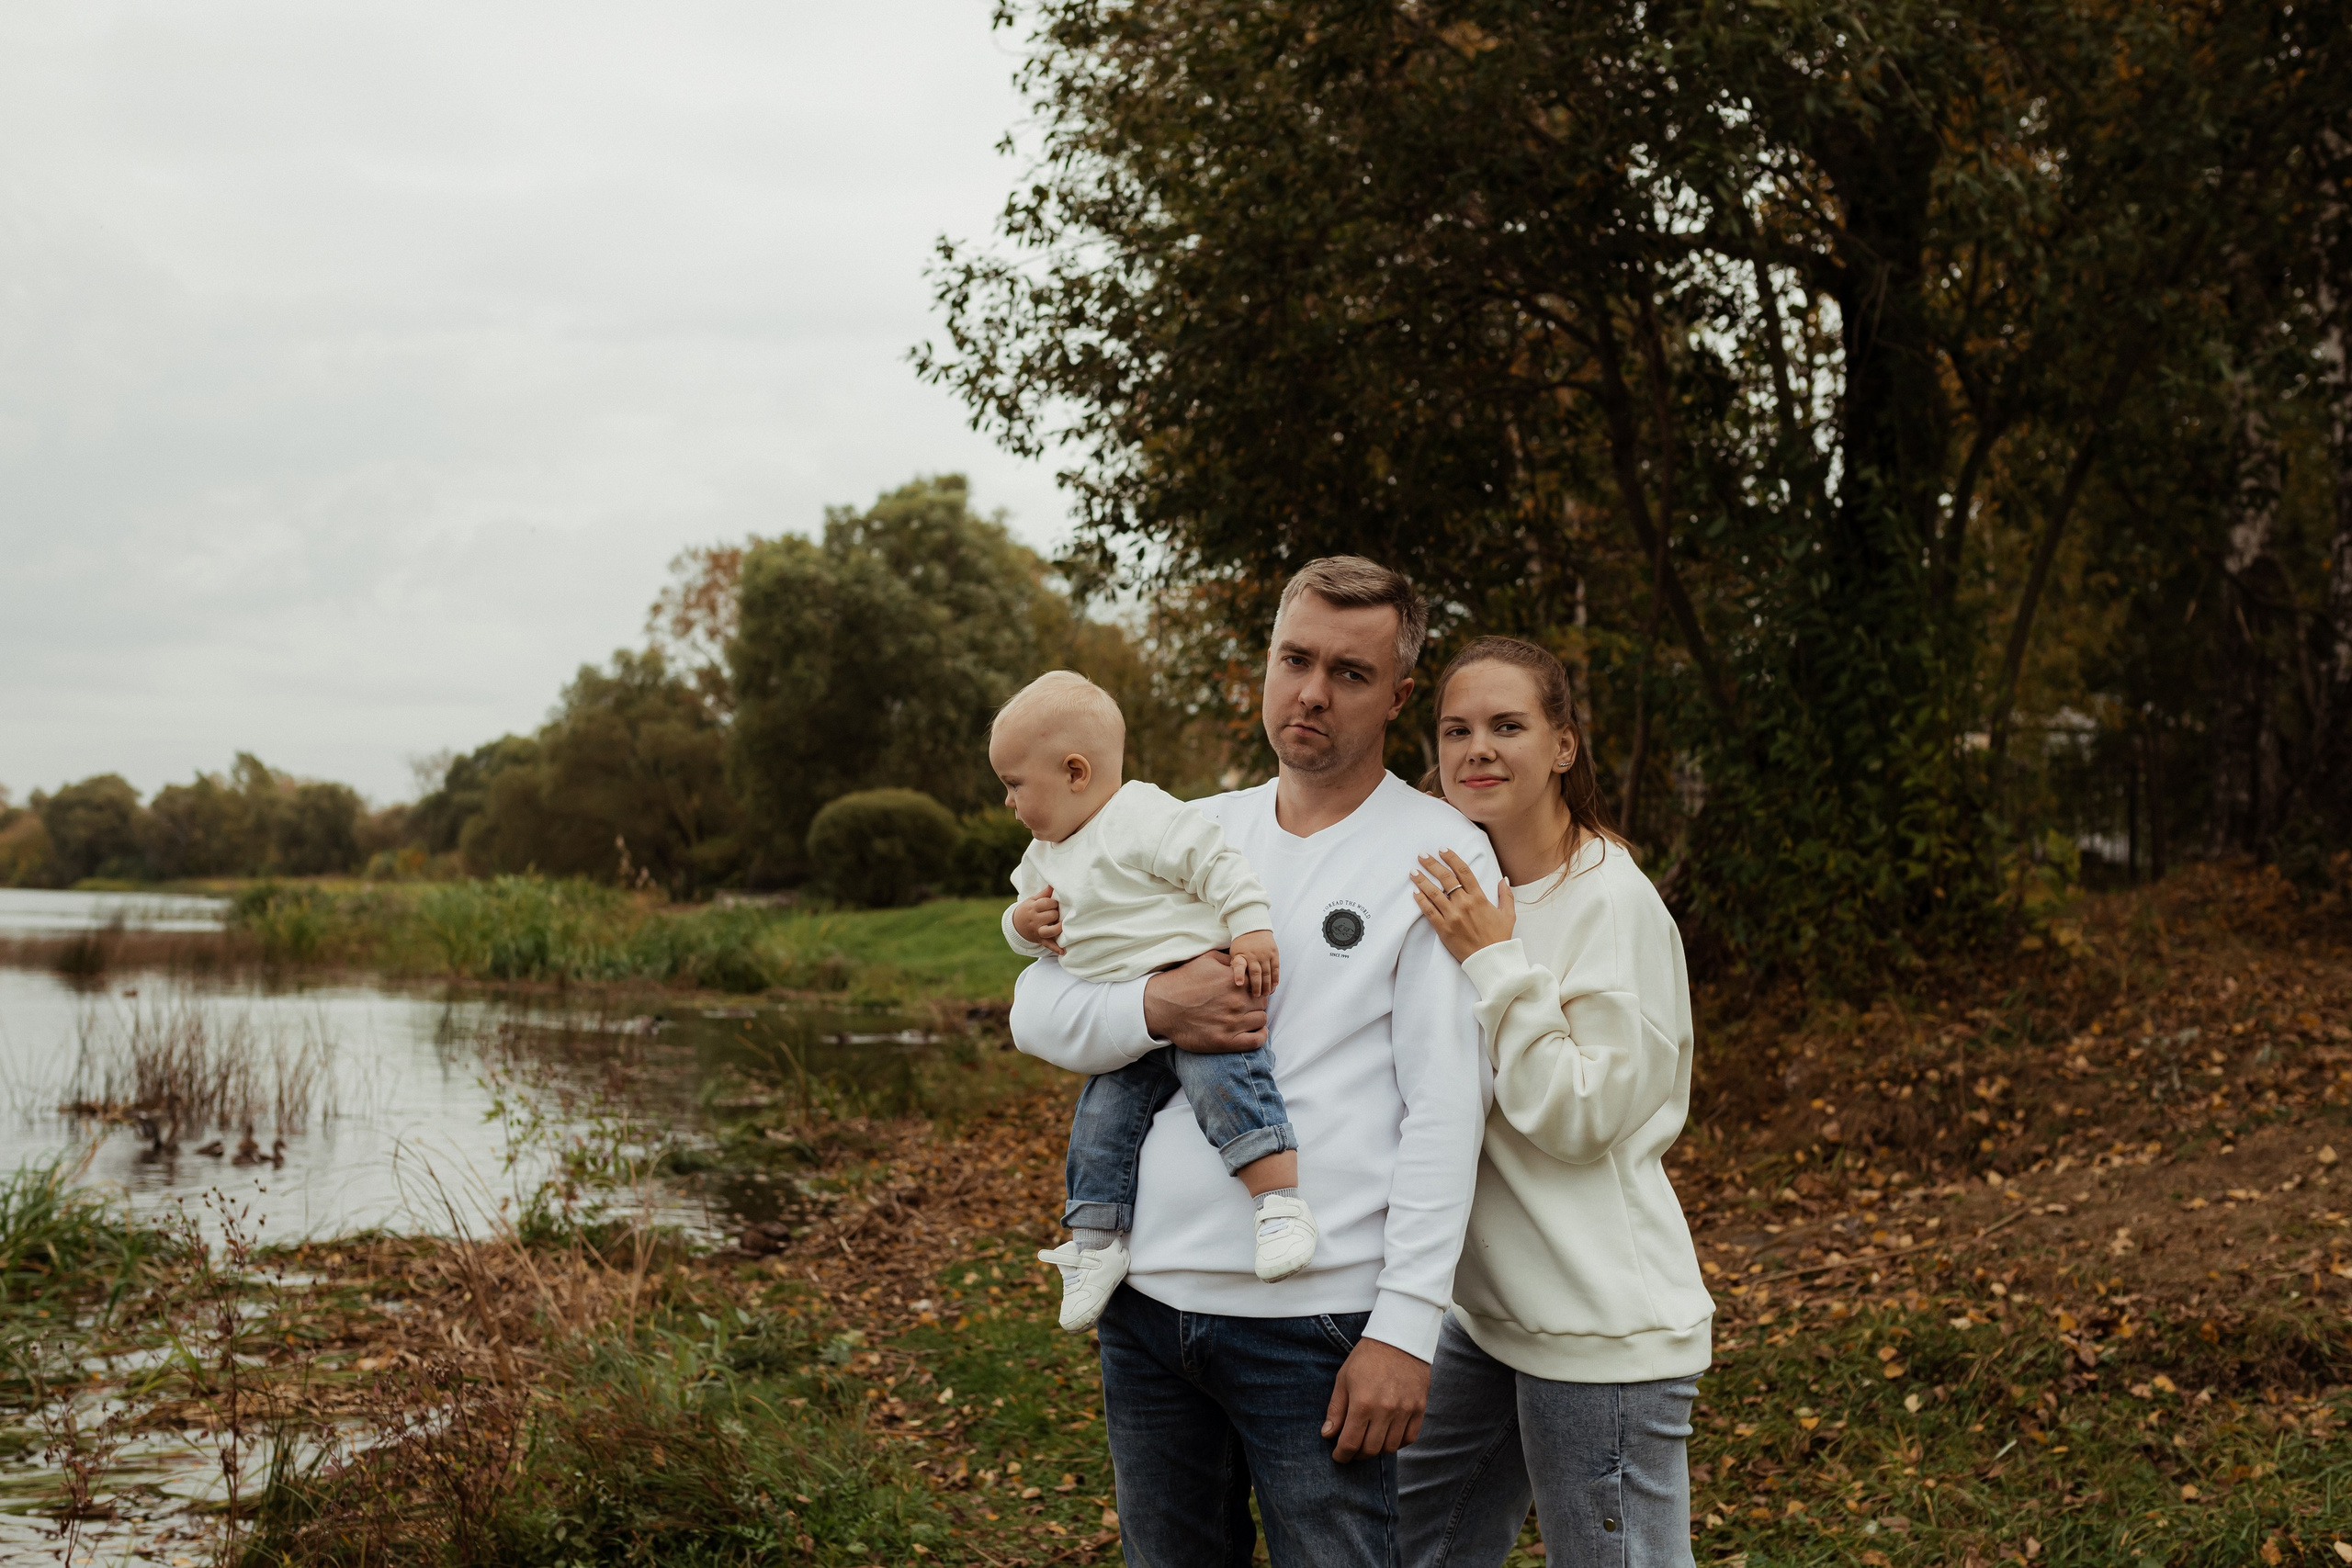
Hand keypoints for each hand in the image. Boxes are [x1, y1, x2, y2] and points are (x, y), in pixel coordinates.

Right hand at [1012, 886, 1064, 953]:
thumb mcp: (1032, 900)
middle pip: (1052, 915)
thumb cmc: (1028, 909)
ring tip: (1062, 925)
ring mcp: (1037, 931)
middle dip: (1056, 913)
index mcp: (1033, 908)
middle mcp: (1035, 920)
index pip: (1047, 903)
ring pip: (1049, 930)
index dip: (1054, 903)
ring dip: (1057, 928)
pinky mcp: (1040, 940)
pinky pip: (1048, 945)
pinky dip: (1055, 949)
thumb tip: (1053, 884)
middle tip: (1055, 913)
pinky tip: (1063, 951)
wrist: (1015, 925)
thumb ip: (1044, 894)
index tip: (1054, 903)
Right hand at [1142, 951, 1267, 1053]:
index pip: (1259, 984)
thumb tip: (1245, 962)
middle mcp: (1237, 1001)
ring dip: (1256, 1018)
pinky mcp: (1226, 1041)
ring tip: (1245, 1018)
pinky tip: (1255, 1032)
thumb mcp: (1206, 960)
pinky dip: (1260, 1036)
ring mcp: (1232, 1022)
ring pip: (1261, 1019)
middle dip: (1255, 1002)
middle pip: (1263, 1002)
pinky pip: (1257, 1040)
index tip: (1247, 992)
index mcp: (1234, 981)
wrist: (1162, 1006)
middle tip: (1244, 1005)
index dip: (1255, 987)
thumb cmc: (1182, 981)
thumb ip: (1229, 960)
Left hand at [1227, 930, 1279, 999]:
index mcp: (1242, 955)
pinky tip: (1274, 985)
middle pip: (1256, 974)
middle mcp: (1254, 955)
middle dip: (1257, 987)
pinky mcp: (1274, 953)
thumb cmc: (1241, 943)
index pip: (1239, 965)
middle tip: (1257, 997)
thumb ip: (1236, 965)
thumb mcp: (1234, 952)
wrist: (1253, 926)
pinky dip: (1275, 978)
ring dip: (1267, 985)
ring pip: (1267, 973)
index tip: (1239, 984)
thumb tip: (1236, 980)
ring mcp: (1265, 954)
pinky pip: (1276, 968)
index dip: (1239, 975)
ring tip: (1266, 994)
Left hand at [1322, 1337, 1429, 1462]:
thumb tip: (1328, 1435)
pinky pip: (1409, 1438)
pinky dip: (1397, 1443)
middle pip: (1370, 1449)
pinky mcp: (1419, 1408)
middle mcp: (1385, 1410)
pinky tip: (1388, 1436)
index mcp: (1362, 1403)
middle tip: (1352, 1450)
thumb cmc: (1367, 1357)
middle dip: (1357, 1455)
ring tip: (1369, 1442)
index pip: (1350, 1443)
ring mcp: (1405, 1410)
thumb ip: (1336, 1409)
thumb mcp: (1344, 1379)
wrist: (1399, 1338)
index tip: (1338, 1456)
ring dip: (1377, 1449)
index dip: (1342, 1455)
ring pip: (1390, 1447)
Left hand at [1408, 850, 1514, 963]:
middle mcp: (1464, 904)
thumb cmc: (1499, 937)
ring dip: (1422, 880)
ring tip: (1413, 871)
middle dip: (1432, 864)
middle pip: (1445, 878)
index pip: (1463, 872)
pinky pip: (1429, 911)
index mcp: (1479, 898)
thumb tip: (1503, 879)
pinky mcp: (1443, 929)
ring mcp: (1453, 916)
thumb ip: (1505, 895)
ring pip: (1433, 893)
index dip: (1452, 858)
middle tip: (1422, 855)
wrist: (1490, 960)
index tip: (1442, 850)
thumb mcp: (1508, 914)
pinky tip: (1414, 892)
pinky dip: (1421, 901)